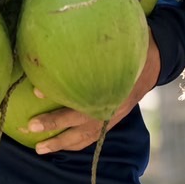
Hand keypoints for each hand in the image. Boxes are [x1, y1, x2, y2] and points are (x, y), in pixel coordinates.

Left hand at [31, 38, 161, 153]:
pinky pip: (92, 138)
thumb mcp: (116, 43)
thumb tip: (63, 35)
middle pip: (78, 119)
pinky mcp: (112, 121)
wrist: (153, 62)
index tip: (36, 92)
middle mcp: (110, 105)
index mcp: (109, 87)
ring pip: (84, 135)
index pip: (80, 94)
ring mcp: (111, 116)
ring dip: (61, 142)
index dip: (58, 93)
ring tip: (40, 148)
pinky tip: (61, 147)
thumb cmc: (129, 51)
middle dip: (53, 123)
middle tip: (31, 126)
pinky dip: (76, 144)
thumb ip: (94, 46)